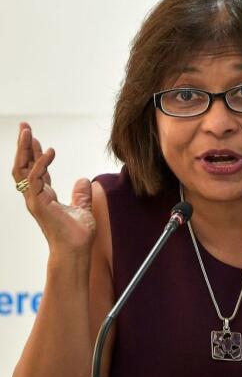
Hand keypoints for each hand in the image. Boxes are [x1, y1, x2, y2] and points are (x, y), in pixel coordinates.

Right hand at [12, 122, 95, 252]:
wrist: (76, 250)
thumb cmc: (78, 234)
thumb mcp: (83, 208)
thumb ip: (81, 194)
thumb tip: (84, 180)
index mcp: (44, 195)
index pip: (35, 169)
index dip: (34, 153)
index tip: (34, 137)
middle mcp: (35, 196)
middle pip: (23, 165)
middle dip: (23, 145)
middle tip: (24, 127)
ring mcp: (34, 199)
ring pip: (22, 169)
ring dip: (24, 149)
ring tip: (27, 132)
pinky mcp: (38, 203)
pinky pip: (36, 178)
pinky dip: (41, 163)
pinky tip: (49, 151)